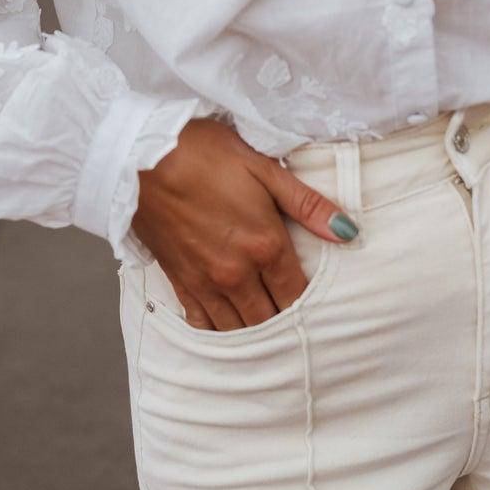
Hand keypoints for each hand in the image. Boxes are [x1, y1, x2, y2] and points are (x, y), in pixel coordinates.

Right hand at [130, 116, 357, 329]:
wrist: (140, 155)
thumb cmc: (204, 153)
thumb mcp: (264, 168)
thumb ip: (307, 205)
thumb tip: (349, 231)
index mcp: (264, 245)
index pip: (298, 296)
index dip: (313, 308)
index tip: (325, 312)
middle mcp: (235, 273)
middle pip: (270, 321)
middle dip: (286, 326)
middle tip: (300, 329)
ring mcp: (204, 282)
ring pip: (237, 330)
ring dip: (256, 334)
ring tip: (271, 335)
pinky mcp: (178, 281)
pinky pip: (202, 324)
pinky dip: (218, 331)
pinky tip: (229, 328)